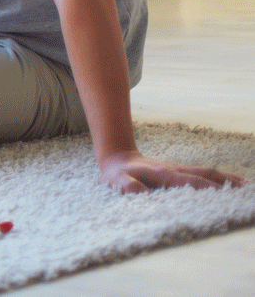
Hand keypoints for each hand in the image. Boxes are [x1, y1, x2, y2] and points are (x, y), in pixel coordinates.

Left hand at [100, 150, 244, 192]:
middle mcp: (176, 170)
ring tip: (248, 189)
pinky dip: (223, 178)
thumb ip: (127, 187)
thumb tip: (142, 194)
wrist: (118, 159)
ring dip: (229, 180)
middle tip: (246, 194)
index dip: (207, 189)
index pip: (190, 182)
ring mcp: (181, 169)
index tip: (225, 197)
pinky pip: (206, 173)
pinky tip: (234, 184)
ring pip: (210, 172)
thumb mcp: (116, 182)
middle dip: (227, 184)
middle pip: (207, 175)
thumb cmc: (117, 175)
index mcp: (164, 174)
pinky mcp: (182, 171)